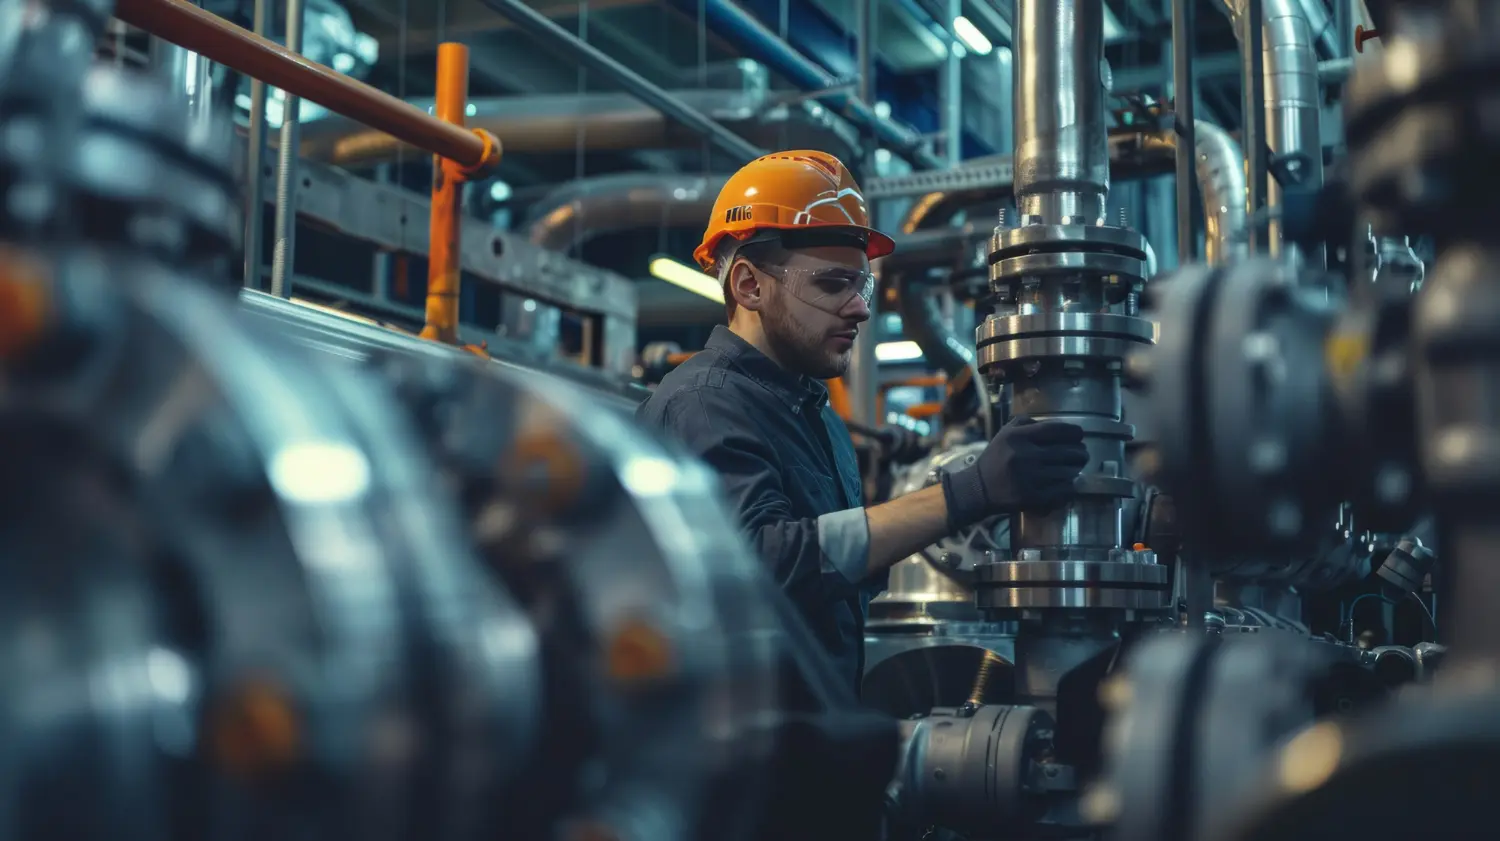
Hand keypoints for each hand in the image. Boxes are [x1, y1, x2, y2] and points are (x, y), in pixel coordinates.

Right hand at [940, 415, 1088, 529]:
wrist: (979, 488)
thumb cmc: (996, 457)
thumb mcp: (1006, 433)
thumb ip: (1029, 423)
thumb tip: (1058, 426)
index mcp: (1018, 437)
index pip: (1055, 430)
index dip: (1073, 431)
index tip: (1079, 434)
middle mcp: (1025, 455)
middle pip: (1067, 451)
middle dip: (1080, 452)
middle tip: (1083, 453)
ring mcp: (1030, 478)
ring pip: (1068, 472)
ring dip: (1076, 469)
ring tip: (1076, 467)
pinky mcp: (1033, 497)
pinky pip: (1063, 490)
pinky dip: (1070, 486)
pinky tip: (1068, 483)